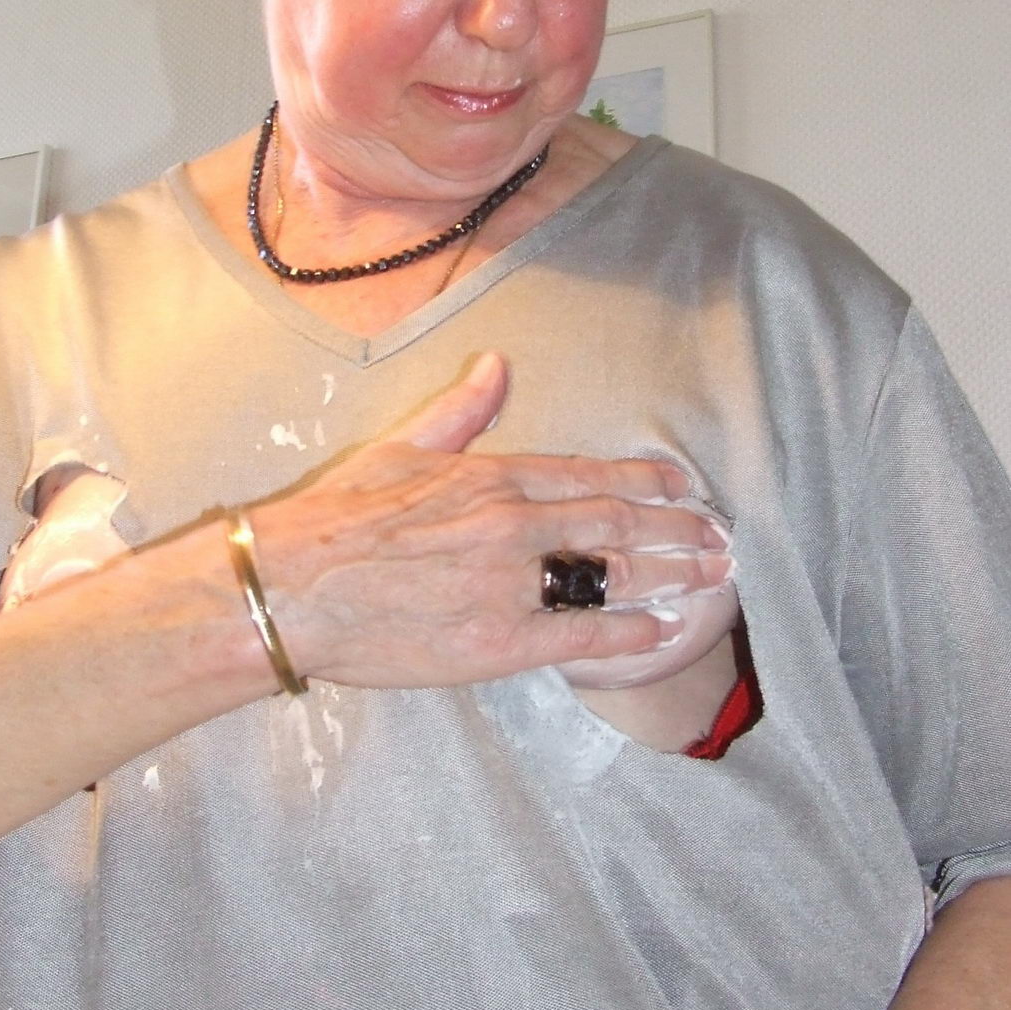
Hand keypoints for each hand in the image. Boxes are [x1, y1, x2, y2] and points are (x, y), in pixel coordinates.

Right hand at [251, 352, 734, 689]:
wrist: (292, 587)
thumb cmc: (334, 518)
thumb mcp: (398, 448)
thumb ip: (460, 411)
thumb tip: (496, 366)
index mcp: (491, 476)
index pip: (589, 476)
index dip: (645, 482)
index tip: (683, 486)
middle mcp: (513, 525)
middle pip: (616, 525)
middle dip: (676, 529)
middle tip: (719, 536)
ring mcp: (512, 585)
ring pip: (611, 577)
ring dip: (669, 574)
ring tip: (710, 576)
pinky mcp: (500, 644)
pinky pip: (583, 638)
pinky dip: (629, 633)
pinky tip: (661, 630)